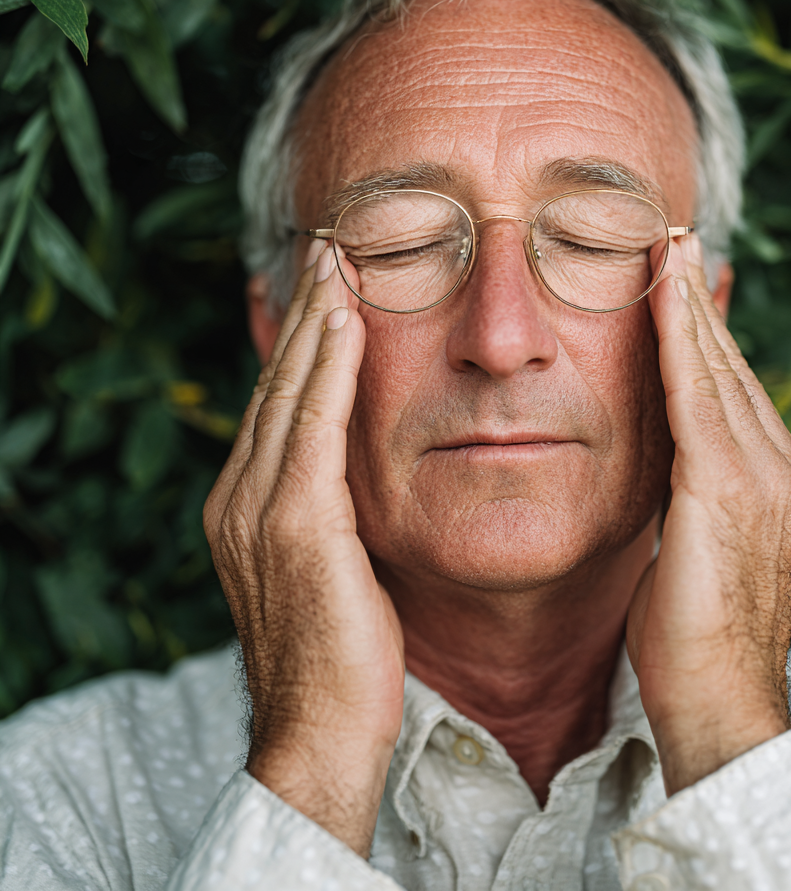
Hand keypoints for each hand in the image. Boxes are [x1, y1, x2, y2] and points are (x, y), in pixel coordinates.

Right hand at [203, 244, 404, 855]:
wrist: (322, 733)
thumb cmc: (342, 656)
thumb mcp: (332, 567)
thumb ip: (330, 511)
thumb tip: (357, 474)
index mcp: (247, 507)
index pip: (276, 405)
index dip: (299, 343)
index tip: (326, 291)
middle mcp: (239, 498)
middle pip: (276, 384)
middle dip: (303, 314)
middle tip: (329, 250)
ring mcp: (258, 510)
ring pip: (289, 392)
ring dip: (314, 322)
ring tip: (337, 263)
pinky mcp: (294, 526)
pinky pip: (313, 426)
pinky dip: (327, 368)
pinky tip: (345, 321)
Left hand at [627, 235, 790, 794]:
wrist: (718, 701)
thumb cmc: (692, 632)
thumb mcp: (691, 541)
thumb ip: (687, 485)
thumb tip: (665, 450)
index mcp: (776, 480)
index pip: (732, 386)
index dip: (704, 329)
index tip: (678, 277)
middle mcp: (781, 467)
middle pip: (729, 364)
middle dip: (695, 299)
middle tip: (671, 235)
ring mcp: (763, 476)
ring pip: (717, 368)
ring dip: (686, 303)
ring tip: (664, 244)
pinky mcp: (727, 489)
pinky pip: (697, 396)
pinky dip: (680, 341)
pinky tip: (659, 293)